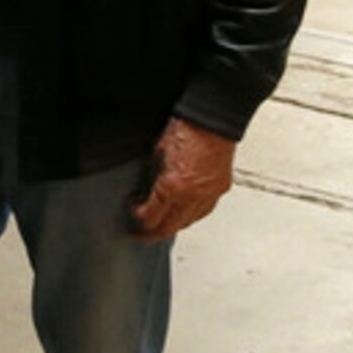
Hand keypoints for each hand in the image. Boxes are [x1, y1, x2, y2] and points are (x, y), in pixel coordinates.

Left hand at [129, 117, 235, 241]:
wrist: (212, 118)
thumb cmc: (187, 128)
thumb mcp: (157, 153)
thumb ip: (153, 177)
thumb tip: (148, 191)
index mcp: (173, 187)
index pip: (151, 219)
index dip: (137, 219)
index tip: (133, 211)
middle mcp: (192, 196)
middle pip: (168, 229)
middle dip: (151, 234)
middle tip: (141, 233)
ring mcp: (208, 195)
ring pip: (186, 223)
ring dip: (172, 224)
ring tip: (161, 220)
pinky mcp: (219, 190)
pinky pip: (202, 212)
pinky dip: (189, 215)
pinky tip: (182, 211)